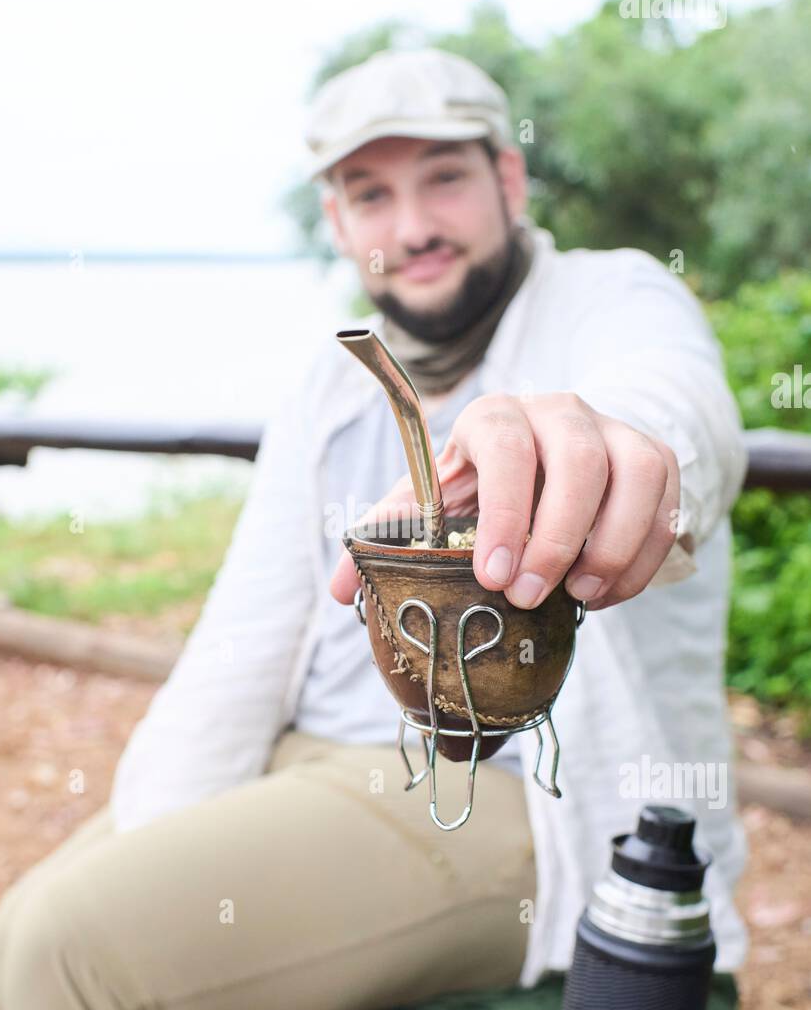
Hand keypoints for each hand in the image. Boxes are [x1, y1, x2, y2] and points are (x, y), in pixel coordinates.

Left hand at [329, 392, 680, 611]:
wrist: (547, 469)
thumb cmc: (478, 493)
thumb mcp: (430, 508)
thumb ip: (390, 539)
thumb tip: (342, 589)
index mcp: (494, 418)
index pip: (507, 447)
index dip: (505, 512)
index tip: (493, 576)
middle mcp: (558, 412)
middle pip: (577, 460)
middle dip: (556, 537)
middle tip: (529, 596)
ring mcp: (613, 431)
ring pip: (634, 474)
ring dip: (610, 545)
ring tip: (579, 598)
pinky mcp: (655, 459)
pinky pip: (668, 502)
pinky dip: (641, 557)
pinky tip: (606, 593)